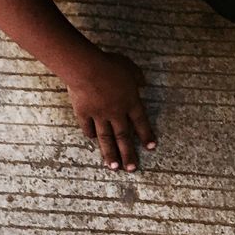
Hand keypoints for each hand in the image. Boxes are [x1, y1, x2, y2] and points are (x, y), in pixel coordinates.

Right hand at [65, 50, 156, 171]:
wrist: (87, 69)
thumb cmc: (110, 65)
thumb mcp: (130, 67)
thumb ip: (137, 77)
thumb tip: (143, 82)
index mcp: (130, 101)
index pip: (140, 121)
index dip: (146, 134)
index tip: (150, 147)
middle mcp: (116, 112)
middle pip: (123, 136)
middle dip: (128, 154)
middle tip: (132, 169)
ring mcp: (99, 115)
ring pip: (106, 138)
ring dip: (110, 153)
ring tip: (114, 167)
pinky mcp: (83, 113)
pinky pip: (88, 127)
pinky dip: (90, 134)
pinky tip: (92, 140)